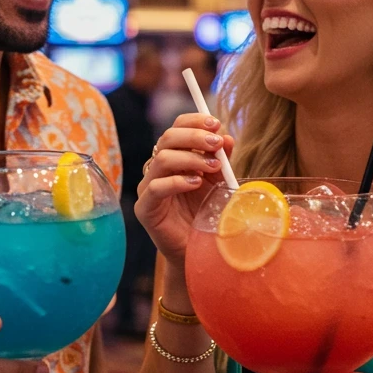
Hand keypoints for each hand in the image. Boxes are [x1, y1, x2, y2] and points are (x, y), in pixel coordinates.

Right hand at [134, 113, 234, 265]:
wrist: (197, 250)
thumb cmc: (205, 214)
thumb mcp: (218, 182)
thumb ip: (221, 160)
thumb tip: (226, 137)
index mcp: (173, 157)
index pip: (176, 128)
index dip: (194, 121)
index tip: (216, 123)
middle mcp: (157, 168)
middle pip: (168, 138)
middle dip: (195, 136)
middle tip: (217, 143)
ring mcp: (148, 187)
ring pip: (162, 159)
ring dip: (191, 158)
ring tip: (213, 167)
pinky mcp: (145, 208)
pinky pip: (157, 187)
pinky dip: (178, 181)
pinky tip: (196, 184)